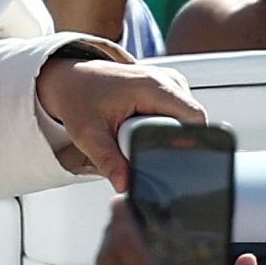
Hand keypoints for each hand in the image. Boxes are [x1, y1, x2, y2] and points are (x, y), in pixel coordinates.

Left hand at [38, 51, 205, 190]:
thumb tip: (124, 184)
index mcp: (153, 86)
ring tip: (137, 136)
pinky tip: (141, 129)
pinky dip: (164, 127)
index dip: (188, 143)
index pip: (194, 119)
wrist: (71, 79)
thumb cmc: (79, 98)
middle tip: (141, 149)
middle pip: (192, 123)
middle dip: (174, 142)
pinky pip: (178, 115)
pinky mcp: (167, 89)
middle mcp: (167, 80)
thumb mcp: (88, 134)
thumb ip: (107, 161)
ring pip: (187, 121)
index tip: (171, 161)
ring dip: (168, 135)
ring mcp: (169, 82)